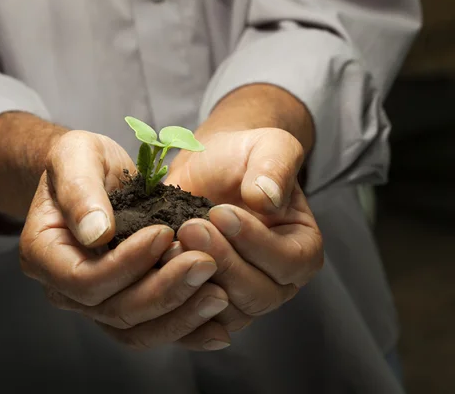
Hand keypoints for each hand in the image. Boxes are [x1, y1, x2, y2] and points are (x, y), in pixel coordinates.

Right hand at [19, 131, 231, 349]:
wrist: (95, 174)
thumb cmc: (81, 161)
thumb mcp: (75, 157)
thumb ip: (80, 191)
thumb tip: (96, 233)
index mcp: (43, 254)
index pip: (84, 279)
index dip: (126, 264)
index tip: (165, 233)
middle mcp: (65, 289)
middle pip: (115, 310)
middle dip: (164, 290)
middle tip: (206, 264)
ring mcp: (95, 303)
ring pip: (136, 330)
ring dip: (180, 316)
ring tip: (219, 294)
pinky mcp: (125, 305)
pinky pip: (152, 329)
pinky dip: (186, 330)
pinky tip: (218, 327)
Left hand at [165, 128, 323, 331]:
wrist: (208, 168)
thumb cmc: (242, 158)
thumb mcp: (267, 147)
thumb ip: (274, 168)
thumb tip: (267, 200)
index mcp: (302, 248)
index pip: (290, 263)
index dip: (255, 243)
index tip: (220, 213)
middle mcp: (277, 282)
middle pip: (257, 295)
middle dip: (222, 262)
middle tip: (191, 227)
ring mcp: (240, 297)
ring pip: (224, 310)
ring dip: (196, 279)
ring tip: (172, 243)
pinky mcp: (206, 300)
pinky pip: (193, 313)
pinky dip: (176, 293)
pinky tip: (158, 263)